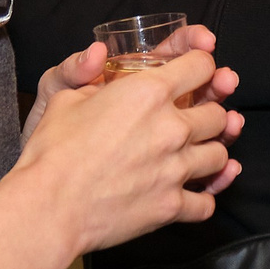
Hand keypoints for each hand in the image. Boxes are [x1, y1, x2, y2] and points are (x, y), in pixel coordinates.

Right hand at [11, 44, 242, 262]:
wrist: (48, 207)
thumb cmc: (52, 151)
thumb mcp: (66, 97)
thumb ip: (93, 77)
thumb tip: (99, 62)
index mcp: (149, 91)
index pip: (201, 65)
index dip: (201, 66)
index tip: (197, 75)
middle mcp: (172, 127)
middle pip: (218, 113)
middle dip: (210, 112)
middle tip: (194, 119)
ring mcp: (176, 169)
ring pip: (221, 155)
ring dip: (210, 152)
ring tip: (195, 156)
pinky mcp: (171, 206)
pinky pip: (207, 203)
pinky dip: (202, 199)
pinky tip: (192, 193)